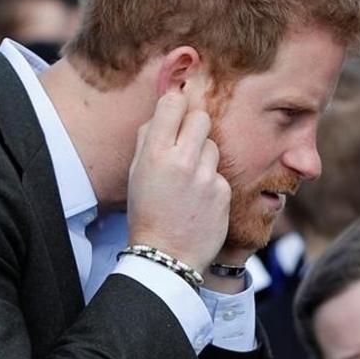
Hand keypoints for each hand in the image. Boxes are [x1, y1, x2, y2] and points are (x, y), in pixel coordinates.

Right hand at [126, 91, 229, 271]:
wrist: (166, 255)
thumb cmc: (147, 212)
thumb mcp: (136, 173)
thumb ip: (149, 139)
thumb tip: (166, 108)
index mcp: (155, 153)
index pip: (173, 103)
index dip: (175, 104)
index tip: (175, 111)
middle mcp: (183, 160)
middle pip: (201, 117)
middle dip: (194, 125)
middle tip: (186, 142)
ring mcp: (206, 176)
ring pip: (213, 145)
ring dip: (203, 155)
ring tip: (190, 179)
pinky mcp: (223, 191)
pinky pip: (219, 173)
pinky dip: (211, 181)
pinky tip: (199, 199)